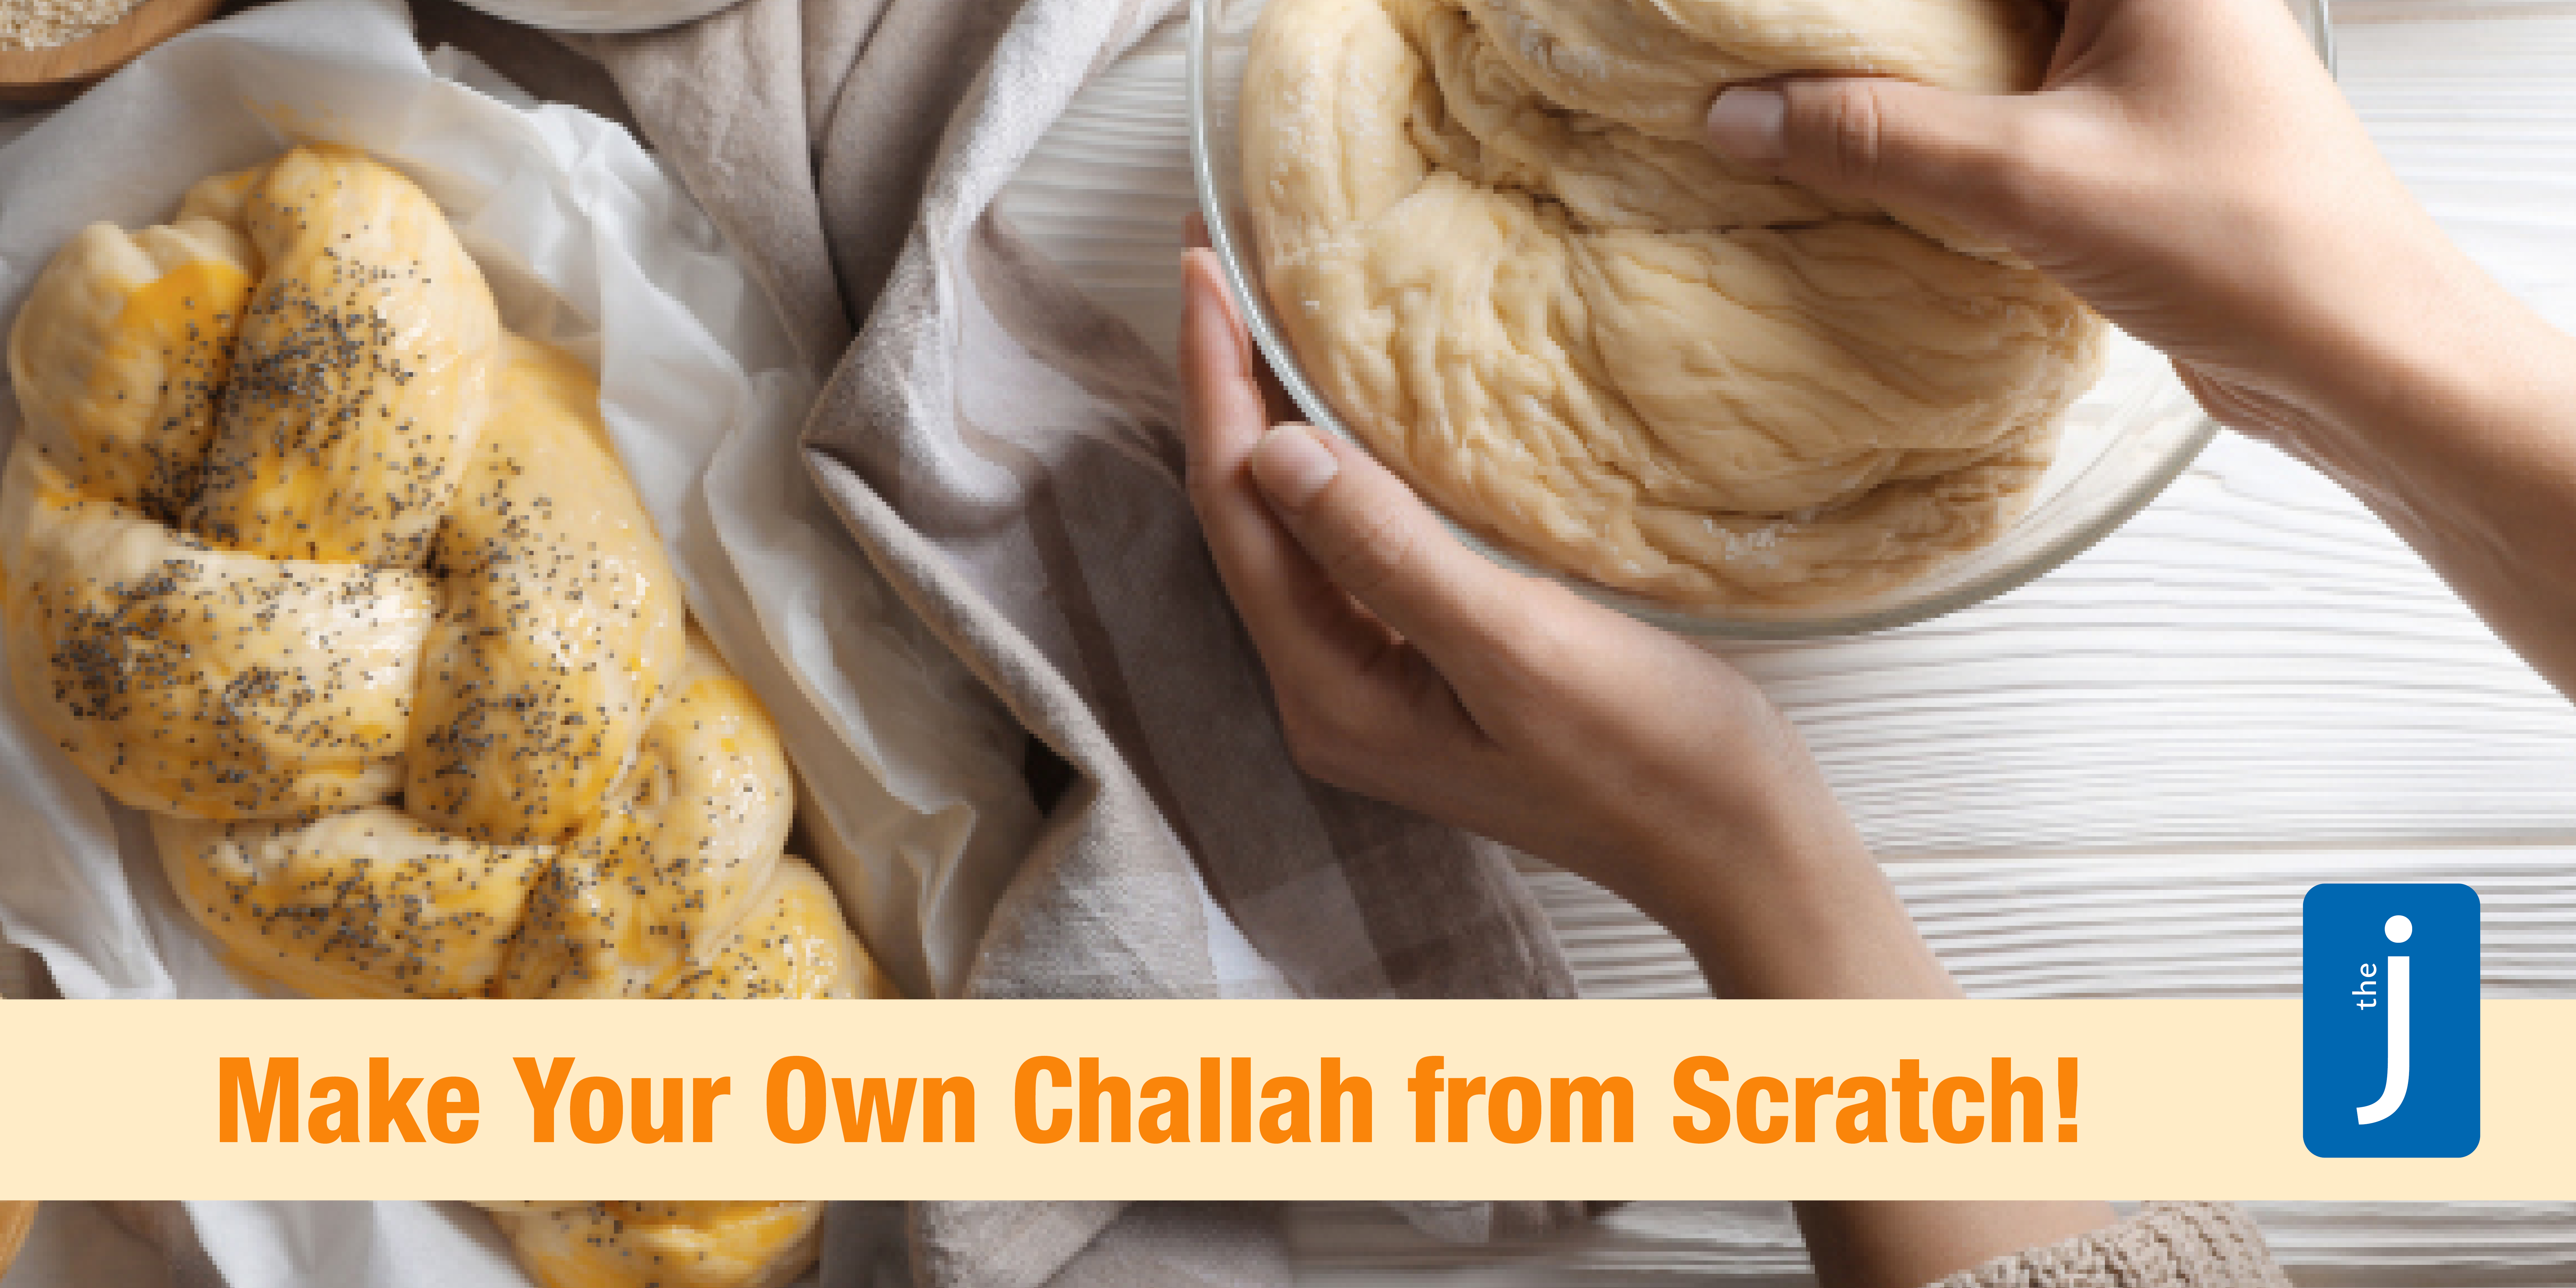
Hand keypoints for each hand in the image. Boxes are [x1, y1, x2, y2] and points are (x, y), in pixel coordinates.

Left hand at [1182, 231, 2115, 1287]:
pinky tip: (1345, 408)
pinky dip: (1337, 467)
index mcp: (1333, 695)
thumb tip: (1275, 453)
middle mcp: (1332, 693)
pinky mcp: (1429, 666)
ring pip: (1294, 528)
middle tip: (1212, 254)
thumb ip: (1390, 554)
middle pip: (1246, 518)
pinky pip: (1350, 546)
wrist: (1741, 847)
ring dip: (1271, 420)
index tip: (1199, 262)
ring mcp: (1380, 682)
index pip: (1236, 513)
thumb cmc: (1651, 758)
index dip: (1213, 384)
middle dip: (1225, 389)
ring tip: (1261, 308)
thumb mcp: (1517, 646)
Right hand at [1705, 0, 2575, 697]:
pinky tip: (1881, 162)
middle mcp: (2153, 0)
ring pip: (1991, 46)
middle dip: (1878, 32)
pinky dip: (1948, 130)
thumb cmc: (2240, 241)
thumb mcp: (2029, 178)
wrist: (2360, 352)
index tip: (1773, 20)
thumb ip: (1877, 138)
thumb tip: (1741, 116)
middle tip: (1772, 58)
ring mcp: (2149, 68)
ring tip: (1803, 104)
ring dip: (1906, 79)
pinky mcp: (2137, 140)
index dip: (1870, 3)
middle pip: (1982, 0)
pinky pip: (2015, 108)